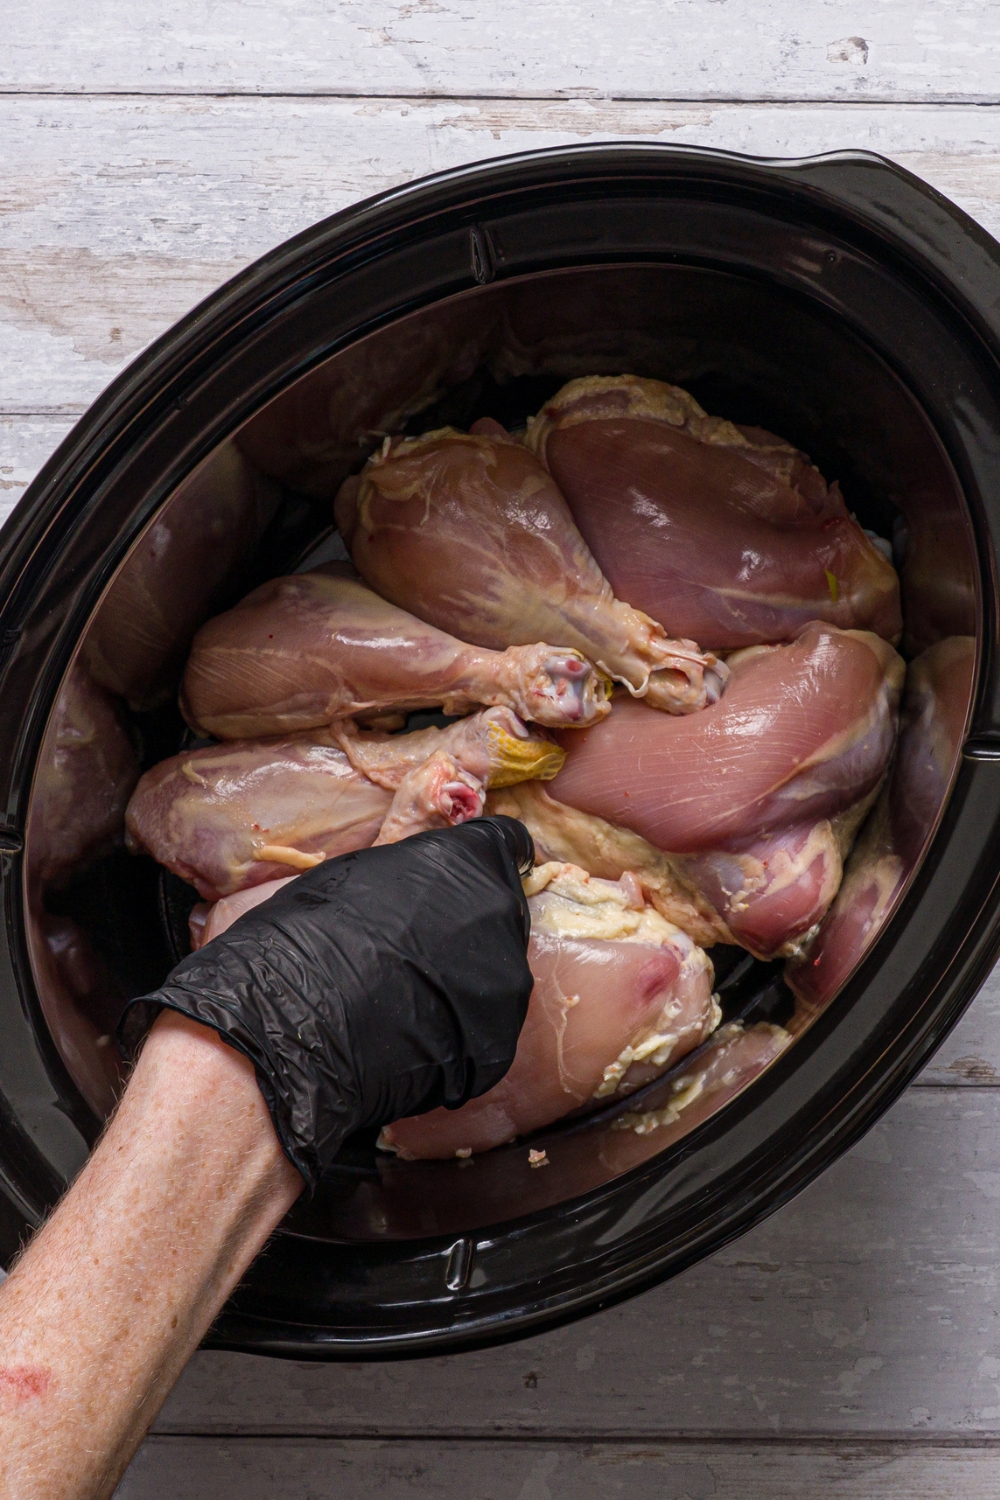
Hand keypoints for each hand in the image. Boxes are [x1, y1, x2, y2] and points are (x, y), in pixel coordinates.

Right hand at [119, 816, 534, 1189]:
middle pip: (498, 913)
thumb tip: (408, 882)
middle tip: (412, 950)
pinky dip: (454, 1034)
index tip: (467, 877)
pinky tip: (408, 1040)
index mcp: (465, 862)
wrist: (290, 1034)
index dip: (480, 862)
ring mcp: (505, 984)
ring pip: (493, 974)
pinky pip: (480, 1031)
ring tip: (404, 1001)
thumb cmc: (300, 942)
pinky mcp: (496, 1046)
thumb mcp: (345, 877)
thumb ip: (400, 875)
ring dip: (461, 981)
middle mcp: (499, 916)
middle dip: (465, 927)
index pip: (503, 843)